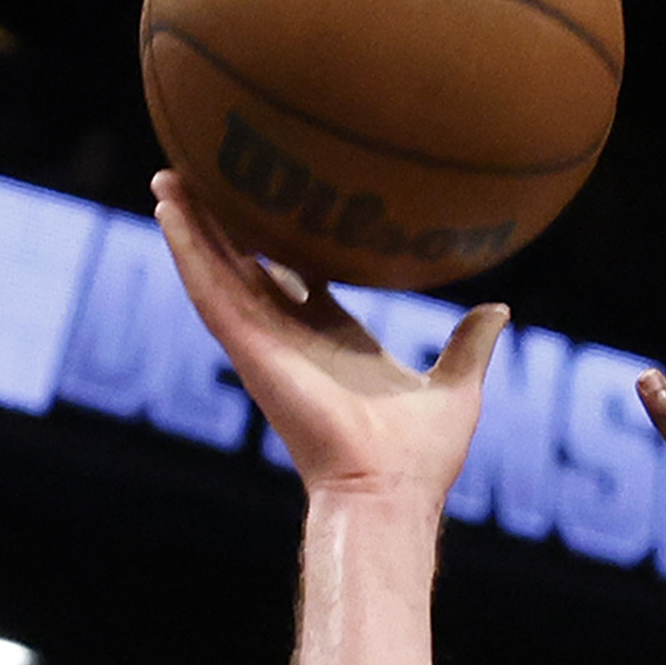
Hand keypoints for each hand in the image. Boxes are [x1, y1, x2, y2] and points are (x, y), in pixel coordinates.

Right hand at [150, 174, 507, 505]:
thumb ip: (469, 345)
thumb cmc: (421, 456)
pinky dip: (186, 250)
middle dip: (224, 225)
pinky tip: (169, 210)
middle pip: (247, 268)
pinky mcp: (250, 349)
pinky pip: (209, 292)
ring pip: (217, 273)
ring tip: (167, 178)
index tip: (274, 203)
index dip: (284, 243)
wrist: (390, 489)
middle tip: (202, 175)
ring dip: (190, 225)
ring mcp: (265, 343)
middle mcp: (293, 338)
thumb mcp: (456, 386)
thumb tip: (498, 310)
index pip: (299, 279)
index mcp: (336, 341)